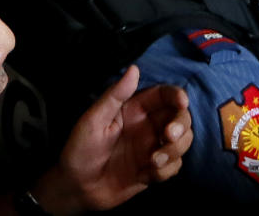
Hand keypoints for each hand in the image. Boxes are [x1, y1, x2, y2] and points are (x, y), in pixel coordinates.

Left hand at [33, 65, 192, 214]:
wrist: (75, 189)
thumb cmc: (79, 150)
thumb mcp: (93, 121)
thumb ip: (115, 95)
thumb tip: (135, 68)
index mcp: (135, 109)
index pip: (164, 95)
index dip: (177, 95)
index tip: (182, 102)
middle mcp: (149, 126)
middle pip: (181, 117)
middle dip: (180, 125)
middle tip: (168, 137)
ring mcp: (154, 147)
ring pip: (183, 141)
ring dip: (174, 150)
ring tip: (153, 162)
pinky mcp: (155, 169)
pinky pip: (175, 166)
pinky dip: (165, 171)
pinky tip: (145, 176)